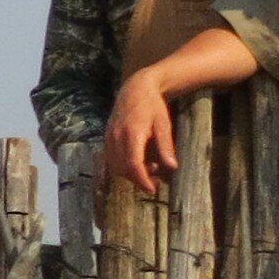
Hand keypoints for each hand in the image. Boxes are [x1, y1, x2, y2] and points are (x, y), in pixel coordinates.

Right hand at [100, 72, 180, 196]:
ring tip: (149, 168)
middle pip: (123, 168)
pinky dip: (123, 166)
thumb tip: (172, 167)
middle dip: (138, 179)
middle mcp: (116, 137)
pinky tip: (138, 161)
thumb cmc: (153, 105)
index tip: (152, 189)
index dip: (142, 180)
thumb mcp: (164, 124)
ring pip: (115, 166)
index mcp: (132, 133)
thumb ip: (166, 146)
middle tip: (156, 181)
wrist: (135, 88)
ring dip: (130, 173)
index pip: (133, 164)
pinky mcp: (106, 138)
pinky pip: (111, 159)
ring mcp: (109, 137)